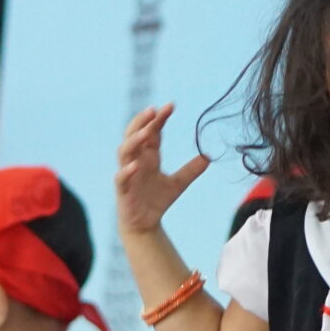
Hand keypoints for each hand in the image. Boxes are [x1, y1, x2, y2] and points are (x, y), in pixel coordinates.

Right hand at [115, 104, 211, 235]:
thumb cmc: (157, 201)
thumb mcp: (178, 184)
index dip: (159, 119)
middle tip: (154, 110)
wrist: (145, 225)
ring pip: (124, 151)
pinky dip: (127, 171)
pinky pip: (121, 178)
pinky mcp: (123, 190)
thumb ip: (191, 170)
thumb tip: (208, 156)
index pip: (152, 131)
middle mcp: (136, 160)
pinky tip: (135, 166)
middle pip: (134, 134)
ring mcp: (128, 174)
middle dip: (142, 121)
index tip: (171, 106)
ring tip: (145, 132)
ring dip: (133, 140)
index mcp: (148, 156)